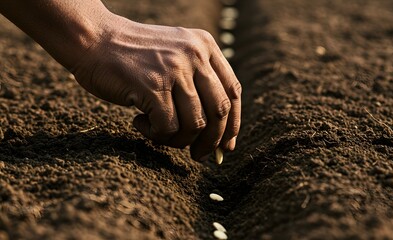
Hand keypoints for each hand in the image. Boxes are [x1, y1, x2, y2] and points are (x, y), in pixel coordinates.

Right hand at [71, 15, 240, 160]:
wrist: (94, 39)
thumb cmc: (134, 56)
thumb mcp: (176, 56)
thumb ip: (199, 82)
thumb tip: (219, 134)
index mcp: (205, 46)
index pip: (233, 92)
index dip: (233, 124)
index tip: (226, 146)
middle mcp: (195, 55)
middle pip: (220, 111)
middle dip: (212, 141)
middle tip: (198, 156)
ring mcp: (175, 70)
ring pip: (195, 125)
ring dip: (179, 141)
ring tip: (159, 134)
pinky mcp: (153, 87)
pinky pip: (168, 128)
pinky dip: (156, 135)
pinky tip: (140, 123)